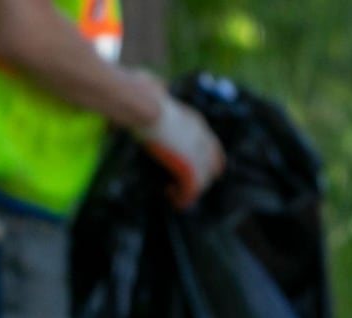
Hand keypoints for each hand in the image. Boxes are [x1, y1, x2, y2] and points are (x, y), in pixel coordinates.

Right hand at [138, 85, 224, 204]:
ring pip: (202, 181)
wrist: (142, 104)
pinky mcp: (188, 165)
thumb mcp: (156, 88)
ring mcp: (196, 151)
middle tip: (180, 188)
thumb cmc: (140, 94)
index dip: (208, 162)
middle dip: (198, 180)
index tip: (200, 172)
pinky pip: (191, 189)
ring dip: (189, 191)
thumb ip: (160, 90)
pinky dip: (183, 197)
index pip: (211, 146)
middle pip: (210, 166)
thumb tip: (157, 86)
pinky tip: (172, 197)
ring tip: (175, 196)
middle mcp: (200, 137)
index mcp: (194, 121)